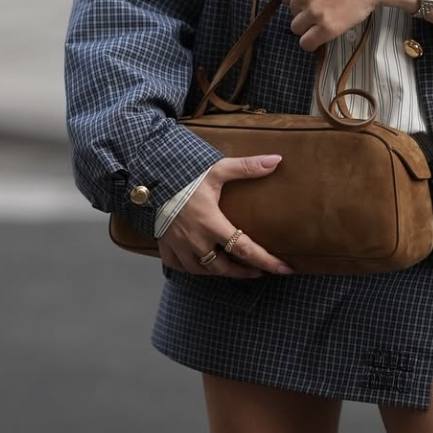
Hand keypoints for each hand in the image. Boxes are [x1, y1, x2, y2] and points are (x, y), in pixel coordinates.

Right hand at [157, 154, 293, 277]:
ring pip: (203, 271)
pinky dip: (192, 269)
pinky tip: (201, 265)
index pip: (245, 249)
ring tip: (234, 269)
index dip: (267, 261)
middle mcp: (196, 240)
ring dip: (221, 272)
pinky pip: (179, 266)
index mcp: (211, 223)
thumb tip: (276, 160)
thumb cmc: (183, 174)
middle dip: (245, 271)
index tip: (285, 269)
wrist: (146, 179)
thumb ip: (247, 167)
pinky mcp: (165, 245)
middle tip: (260, 271)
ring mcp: (179, 246)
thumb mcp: (217, 169)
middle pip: (225, 267)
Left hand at [270, 0, 402, 51]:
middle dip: (307, 10)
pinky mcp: (327, 28)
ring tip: (330, 15)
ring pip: (298, 29)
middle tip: (328, 1)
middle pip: (293, 13)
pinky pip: (307, 44)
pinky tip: (327, 30)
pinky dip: (314, 41)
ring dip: (310, 26)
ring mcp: (313, 12)